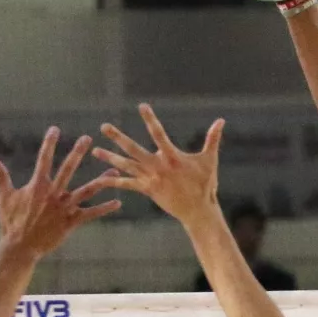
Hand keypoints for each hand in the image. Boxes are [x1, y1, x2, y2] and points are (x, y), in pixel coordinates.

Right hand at [0, 128, 120, 258]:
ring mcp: (64, 208)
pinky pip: (91, 214)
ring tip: (114, 171)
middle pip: (68, 169)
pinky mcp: (71, 222)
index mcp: (37, 186)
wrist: (20, 248)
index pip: (44, 159)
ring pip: (86, 191)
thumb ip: (1, 177)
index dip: (49, 143)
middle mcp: (53, 194)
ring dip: (101, 181)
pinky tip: (117, 202)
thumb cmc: (11, 222)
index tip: (55, 129)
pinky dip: (104, 208)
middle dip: (77, 153)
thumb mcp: (4, 198)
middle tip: (87, 138)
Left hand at [92, 104, 224, 226]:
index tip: (142, 106)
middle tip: (103, 127)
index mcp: (172, 157)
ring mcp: (150, 179)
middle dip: (118, 137)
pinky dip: (115, 182)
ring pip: (126, 166)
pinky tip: (101, 178)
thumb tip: (221, 120)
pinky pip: (128, 185)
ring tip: (95, 151)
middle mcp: (158, 167)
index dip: (150, 119)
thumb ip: (213, 139)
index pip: (158, 133)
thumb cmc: (205, 184)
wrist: (198, 210)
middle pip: (133, 149)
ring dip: (110, 158)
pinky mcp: (147, 190)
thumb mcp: (209, 160)